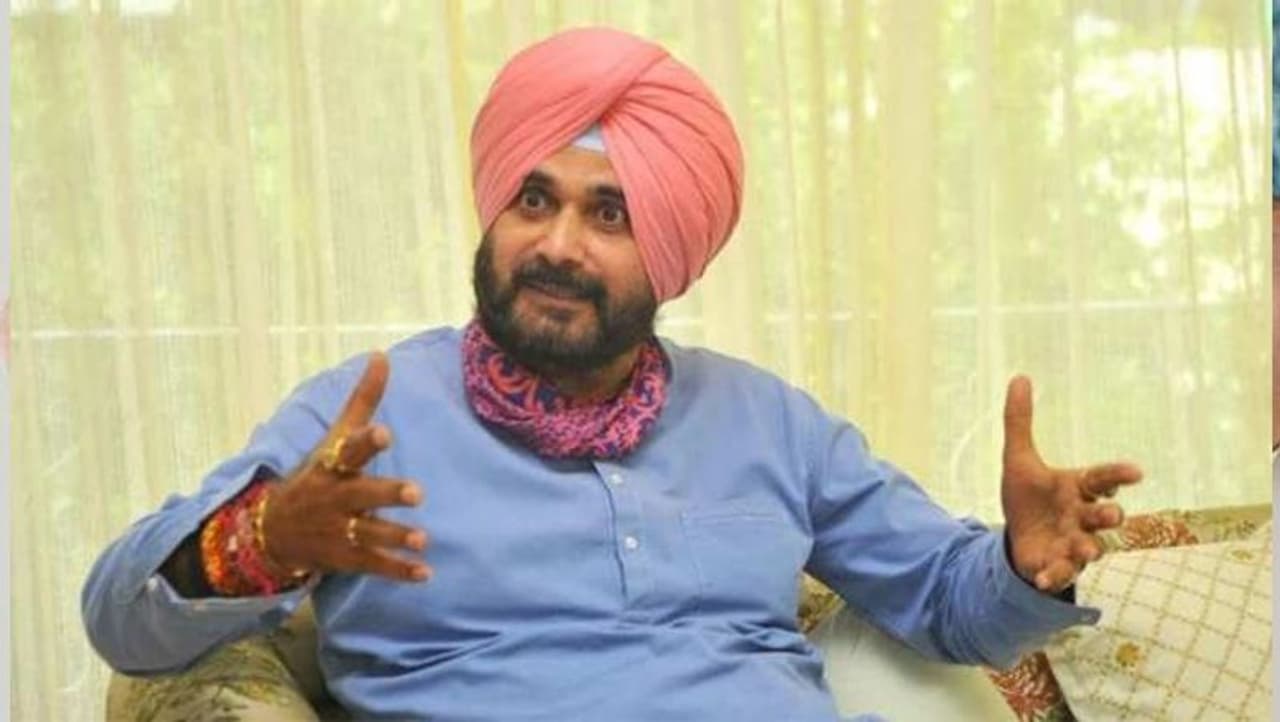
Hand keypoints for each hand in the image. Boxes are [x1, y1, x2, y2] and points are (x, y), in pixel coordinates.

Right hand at [261, 352, 431, 582]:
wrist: (273, 530)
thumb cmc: (316, 474)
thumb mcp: (334, 438)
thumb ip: (363, 400)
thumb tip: (382, 356)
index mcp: (333, 465)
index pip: (349, 449)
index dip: (366, 441)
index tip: (385, 432)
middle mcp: (334, 497)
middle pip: (360, 494)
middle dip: (385, 494)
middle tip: (416, 493)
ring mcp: (338, 530)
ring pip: (367, 534)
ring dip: (394, 538)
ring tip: (421, 540)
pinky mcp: (345, 557)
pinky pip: (372, 566)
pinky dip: (398, 572)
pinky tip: (424, 572)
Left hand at [1000, 375, 1142, 592]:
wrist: (1017, 538)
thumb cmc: (1028, 497)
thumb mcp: (1018, 459)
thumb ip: (1019, 421)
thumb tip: (1019, 377)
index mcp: (1078, 488)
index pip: (1103, 477)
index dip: (1119, 475)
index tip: (1136, 472)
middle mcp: (1082, 517)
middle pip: (1104, 515)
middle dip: (1109, 514)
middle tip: (1112, 512)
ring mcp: (1073, 544)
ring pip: (1091, 548)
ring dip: (1091, 548)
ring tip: (1087, 550)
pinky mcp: (1057, 566)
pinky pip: (1060, 574)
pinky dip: (1053, 577)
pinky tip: (1042, 579)